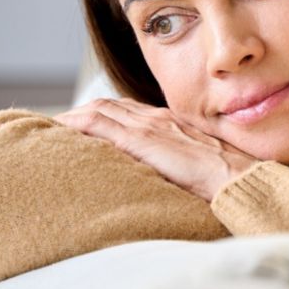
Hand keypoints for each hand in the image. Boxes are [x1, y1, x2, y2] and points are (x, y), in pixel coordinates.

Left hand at [55, 98, 257, 201]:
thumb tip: (164, 183)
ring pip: (100, 109)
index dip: (102, 115)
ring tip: (51, 130)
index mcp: (171, 123)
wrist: (237, 178)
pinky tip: (59, 130)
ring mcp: (149, 126)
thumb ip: (177, 166)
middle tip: (57, 128)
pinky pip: (99, 123)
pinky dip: (76, 123)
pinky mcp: (142, 139)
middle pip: (109, 105)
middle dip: (81, 113)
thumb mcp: (197, 167)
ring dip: (73, 117)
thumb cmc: (224, 180)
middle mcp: (157, 118)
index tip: (83, 126)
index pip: (127, 111)